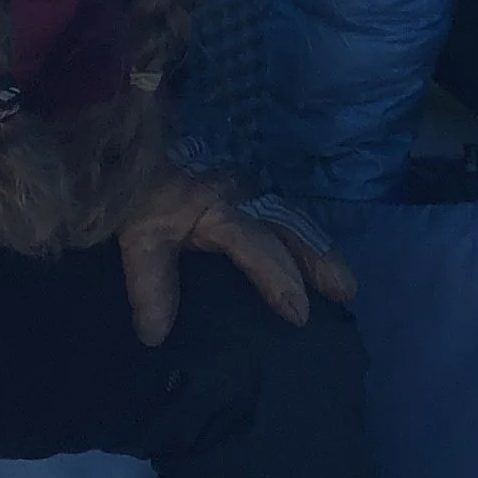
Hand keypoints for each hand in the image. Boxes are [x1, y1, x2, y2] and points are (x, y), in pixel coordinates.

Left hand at [117, 170, 357, 347]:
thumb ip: (151, 282)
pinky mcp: (247, 187)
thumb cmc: (137, 191)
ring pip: (292, 216)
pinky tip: (315, 254)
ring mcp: (249, 188)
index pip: (256, 247)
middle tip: (346, 292)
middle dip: (320, 258)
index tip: (300, 313)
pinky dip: (304, 233)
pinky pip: (283, 210)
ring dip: (319, 247)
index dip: (279, 279)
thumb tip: (156, 334)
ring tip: (343, 282)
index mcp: (218, 208)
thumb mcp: (138, 234)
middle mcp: (243, 196)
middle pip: (290, 226)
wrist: (131, 143)